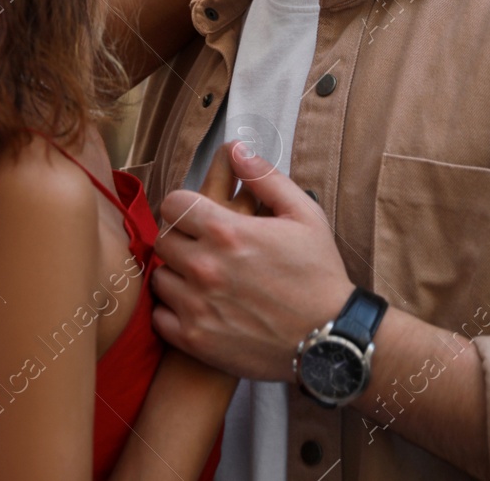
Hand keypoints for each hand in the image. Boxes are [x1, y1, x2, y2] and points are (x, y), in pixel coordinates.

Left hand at [150, 141, 355, 381]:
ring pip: (159, 278)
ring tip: (201, 278)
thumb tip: (237, 149)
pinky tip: (197, 306)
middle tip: (202, 248)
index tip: (198, 217)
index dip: (185, 207)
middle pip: (163, 240)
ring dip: (176, 274)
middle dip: (181, 239)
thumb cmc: (319, 275)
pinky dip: (173, 310)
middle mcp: (205, 267)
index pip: (173, 204)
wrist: (329, 340)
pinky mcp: (195, 339)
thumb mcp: (304, 215)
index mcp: (227, 232)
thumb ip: (266, 178)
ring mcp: (197, 306)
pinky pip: (160, 316)